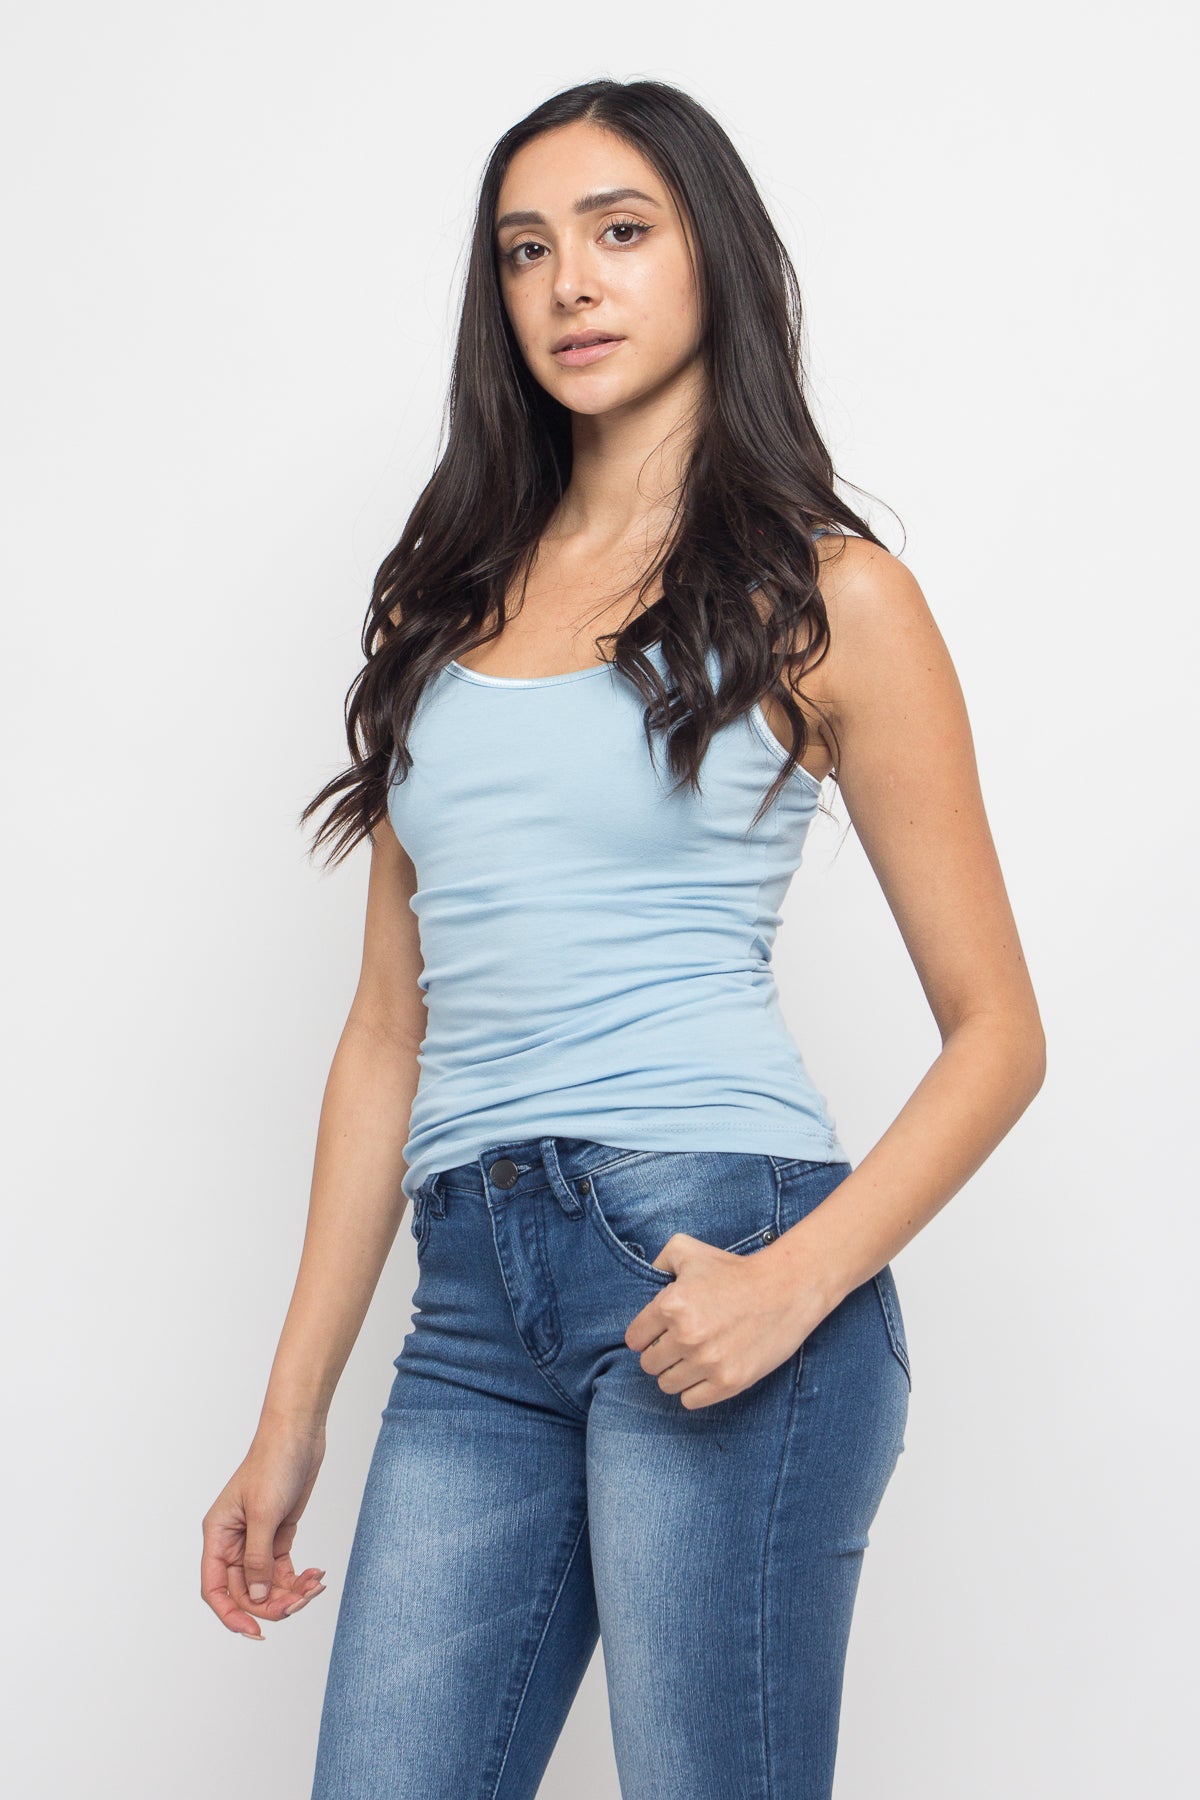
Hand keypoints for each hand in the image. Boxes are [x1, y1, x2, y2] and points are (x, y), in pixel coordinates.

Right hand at [201, 1424, 328, 1639]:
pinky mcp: (279, 1534)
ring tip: (314, 1587)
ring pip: (267, 1584)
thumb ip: (258, 1559)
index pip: (215, 1588)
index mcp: (218, 1536)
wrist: (299, 1433)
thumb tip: (256, 1599)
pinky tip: (317, 1575)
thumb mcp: (264, 1513)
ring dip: (290, 1593)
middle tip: (300, 1603)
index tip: (255, 1631)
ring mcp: (257, 1539)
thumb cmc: (273, 1462)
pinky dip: (299, 1579)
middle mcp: (234, 1542)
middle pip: (246, 1592)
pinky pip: (283, 1570)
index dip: (231, 1614)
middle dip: (272, 1604)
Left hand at [624, 1233, 826, 1409]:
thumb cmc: (734, 1269)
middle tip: (678, 1344)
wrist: (784, 1289)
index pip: (635, 1338)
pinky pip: (690, 1401)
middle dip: (659, 1354)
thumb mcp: (688, 1249)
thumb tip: (646, 1279)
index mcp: (671, 1305)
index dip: (644, 1335)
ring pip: (666, 1384)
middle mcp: (685, 1336)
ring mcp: (707, 1362)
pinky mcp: (728, 1382)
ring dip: (676, 1373)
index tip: (657, 1333)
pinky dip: (694, 1390)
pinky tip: (706, 1372)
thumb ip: (658, 1260)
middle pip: (648, 1364)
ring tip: (692, 1358)